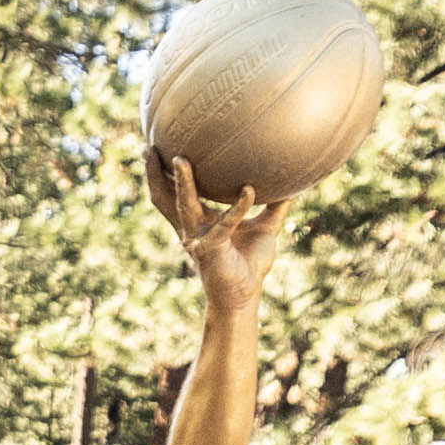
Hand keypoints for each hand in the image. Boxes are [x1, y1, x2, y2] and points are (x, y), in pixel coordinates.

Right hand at [144, 153, 293, 294]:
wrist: (244, 296)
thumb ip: (276, 204)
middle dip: (154, 174)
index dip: (163, 174)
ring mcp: (197, 239)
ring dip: (181, 183)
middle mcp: (190, 228)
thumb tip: (293, 179)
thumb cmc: (250, 263)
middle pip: (163, 197)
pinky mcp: (210, 250)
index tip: (159, 148)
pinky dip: (238, 207)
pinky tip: (250, 190)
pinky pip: (225, 223)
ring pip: (183, 205)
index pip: (173, 194)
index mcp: (197, 221)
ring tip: (181, 160)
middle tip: (150, 147)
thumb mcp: (265, 227)